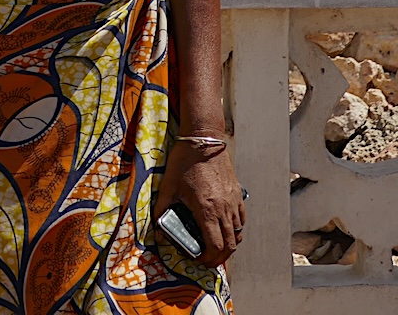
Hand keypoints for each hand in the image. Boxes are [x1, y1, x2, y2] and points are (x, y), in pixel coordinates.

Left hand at [153, 141, 244, 267]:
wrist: (203, 139)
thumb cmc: (184, 162)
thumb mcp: (168, 187)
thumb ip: (161, 210)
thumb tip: (156, 228)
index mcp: (206, 210)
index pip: (215, 246)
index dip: (208, 259)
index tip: (199, 259)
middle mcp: (224, 209)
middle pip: (230, 245)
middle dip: (219, 257)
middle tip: (207, 259)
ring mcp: (233, 201)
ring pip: (238, 233)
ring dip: (228, 245)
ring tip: (215, 246)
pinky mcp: (237, 193)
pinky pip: (241, 219)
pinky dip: (235, 229)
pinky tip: (225, 228)